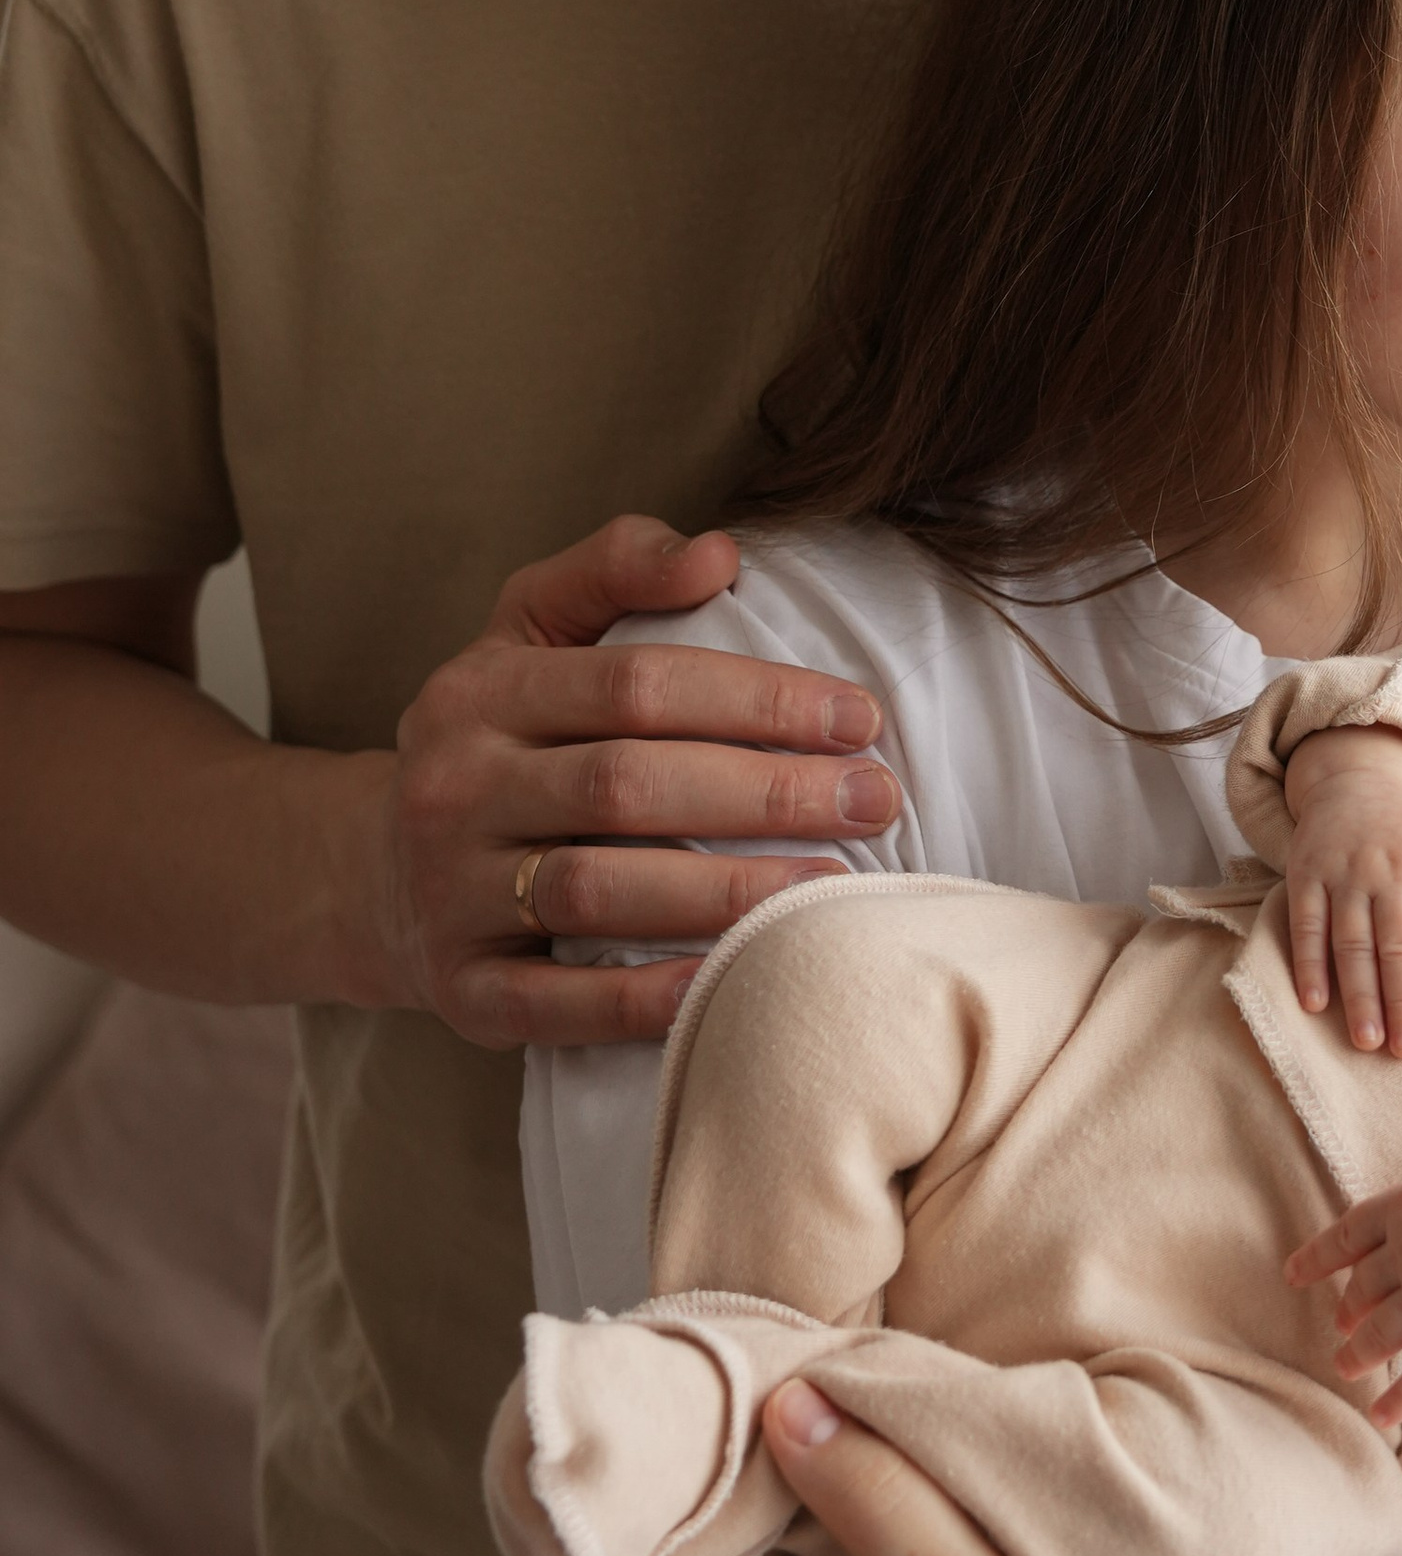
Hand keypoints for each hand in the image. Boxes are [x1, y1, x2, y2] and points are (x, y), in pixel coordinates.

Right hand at [346, 515, 902, 1048]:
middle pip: (627, 785)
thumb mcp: (530, 628)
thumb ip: (617, 566)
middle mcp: (454, 788)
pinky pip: (557, 1003)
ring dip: (726, 892)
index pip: (637, 684)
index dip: (757, 699)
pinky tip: (734, 979)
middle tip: (874, 801)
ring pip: (597, 891)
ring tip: (831, 886)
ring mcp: (449, 894)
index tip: (860, 719)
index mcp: (481, 692)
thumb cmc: (498, 736)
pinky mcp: (461, 990)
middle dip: (766, 792)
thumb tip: (719, 552)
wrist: (371, 871)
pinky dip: (646, 998)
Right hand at [1282, 730, 1401, 1056]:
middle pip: (1400, 945)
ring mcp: (1346, 871)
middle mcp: (1391, 870)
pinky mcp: (1307, 873)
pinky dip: (1309, 964)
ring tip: (1368, 1040)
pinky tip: (1314, 1003)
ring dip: (1359, 994)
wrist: (1360, 774)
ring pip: (1353, 942)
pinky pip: (1307, 925)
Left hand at [1289, 1159, 1401, 1429]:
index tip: (1293, 1276)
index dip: (1315, 1260)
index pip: (1343, 1239)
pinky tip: (1381, 1416)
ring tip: (1346, 1366)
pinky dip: (1399, 1400)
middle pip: (1362, 1292)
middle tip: (1341, 1328)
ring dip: (1358, 1355)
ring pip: (1381, 1336)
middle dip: (1348, 1314)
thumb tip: (1370, 1249)